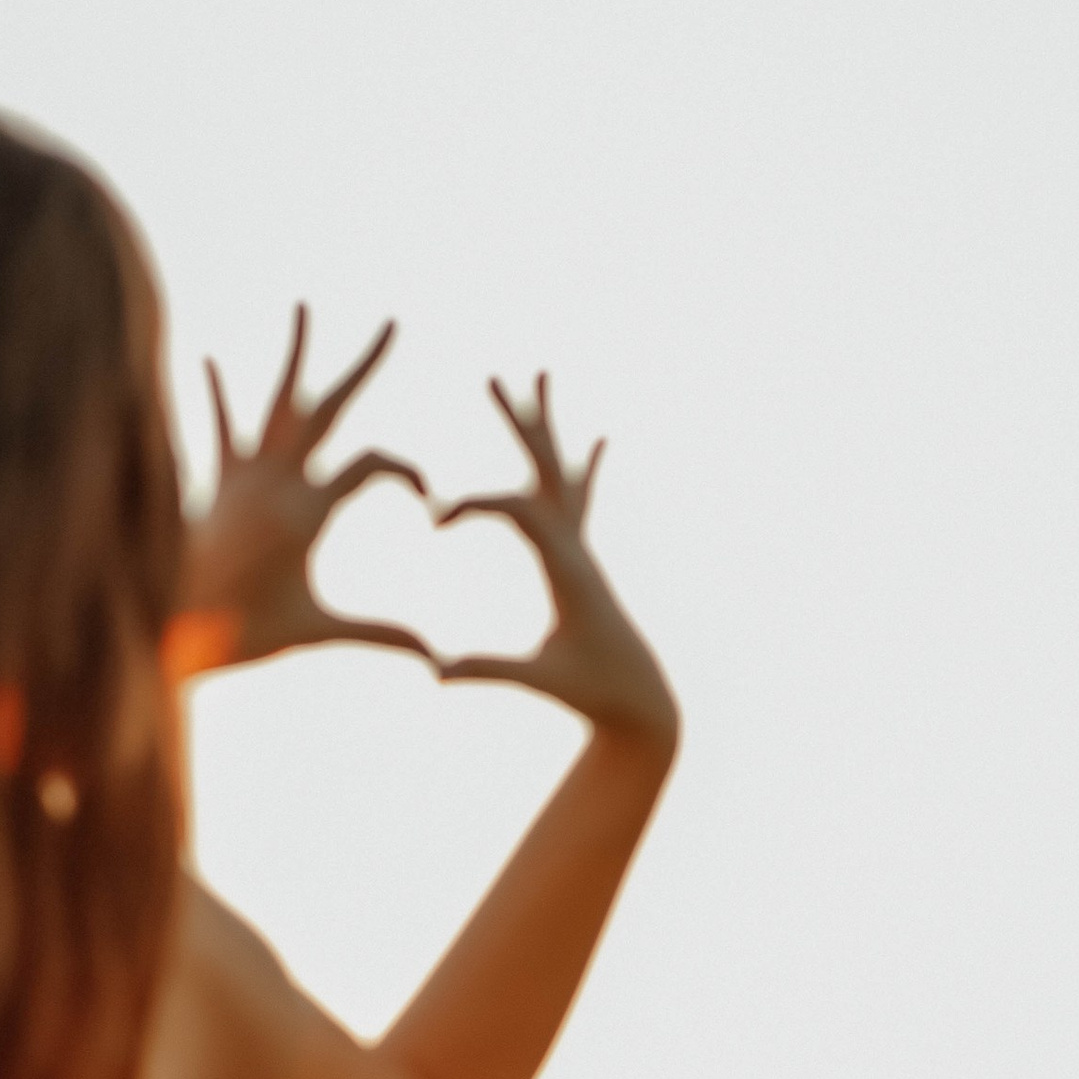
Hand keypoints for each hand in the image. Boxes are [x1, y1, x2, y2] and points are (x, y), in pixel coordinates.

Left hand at [171, 312, 429, 675]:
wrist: (168, 625)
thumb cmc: (243, 632)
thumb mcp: (318, 630)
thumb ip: (380, 634)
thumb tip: (433, 656)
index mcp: (306, 511)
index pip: (375, 465)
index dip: (408, 475)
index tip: (426, 503)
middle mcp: (276, 479)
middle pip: (329, 407)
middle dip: (363, 365)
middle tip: (391, 324)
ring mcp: (244, 474)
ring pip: (276, 400)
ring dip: (293, 354)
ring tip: (303, 306)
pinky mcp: (218, 481)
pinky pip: (221, 427)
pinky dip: (218, 394)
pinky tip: (212, 361)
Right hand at [431, 379, 678, 747]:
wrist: (643, 702)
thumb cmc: (593, 693)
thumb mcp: (539, 681)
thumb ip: (489, 672)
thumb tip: (437, 672)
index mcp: (567, 568)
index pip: (518, 508)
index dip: (473, 504)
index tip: (435, 520)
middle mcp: (578, 547)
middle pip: (545, 469)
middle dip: (518, 425)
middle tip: (494, 378)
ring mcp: (583, 549)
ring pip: (563, 473)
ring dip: (546, 427)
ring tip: (541, 375)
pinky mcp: (584, 560)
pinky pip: (581, 501)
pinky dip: (584, 467)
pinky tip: (597, 441)